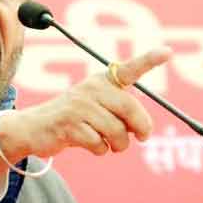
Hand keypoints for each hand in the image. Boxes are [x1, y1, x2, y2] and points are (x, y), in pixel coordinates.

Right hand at [0, 47, 172, 160]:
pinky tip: (89, 144)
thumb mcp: (96, 108)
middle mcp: (91, 88)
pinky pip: (100, 144)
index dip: (149, 60)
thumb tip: (142, 130)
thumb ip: (120, 113)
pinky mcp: (69, 125)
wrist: (34, 128)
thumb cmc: (74, 118)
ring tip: (109, 144)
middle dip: (141, 127)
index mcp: (101, 81)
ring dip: (118, 145)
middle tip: (142, 137)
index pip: (129, 69)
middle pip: (130, 109)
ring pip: (117, 131)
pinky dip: (100, 150)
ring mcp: (79, 106)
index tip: (168, 52)